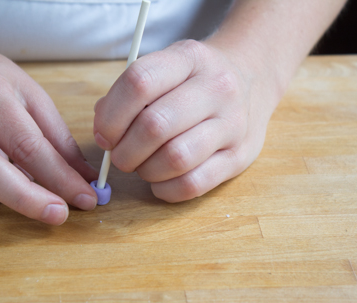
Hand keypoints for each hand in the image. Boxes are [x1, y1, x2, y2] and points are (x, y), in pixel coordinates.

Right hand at [0, 28, 97, 224]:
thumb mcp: (32, 96)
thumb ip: (58, 138)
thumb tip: (83, 175)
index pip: (28, 143)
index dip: (60, 177)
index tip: (86, 196)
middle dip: (29, 199)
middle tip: (60, 214)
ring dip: (13, 197)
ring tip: (41, 195)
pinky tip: (12, 184)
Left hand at [93, 39, 280, 201]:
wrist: (253, 78)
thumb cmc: (196, 79)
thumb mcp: (168, 66)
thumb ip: (130, 93)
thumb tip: (103, 131)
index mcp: (190, 58)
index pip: (139, 83)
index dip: (111, 116)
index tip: (103, 134)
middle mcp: (217, 88)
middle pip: (155, 125)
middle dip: (124, 151)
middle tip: (120, 156)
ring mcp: (233, 124)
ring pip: (175, 158)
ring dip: (145, 171)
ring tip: (142, 166)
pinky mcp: (241, 156)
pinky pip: (194, 183)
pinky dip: (166, 189)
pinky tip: (160, 181)